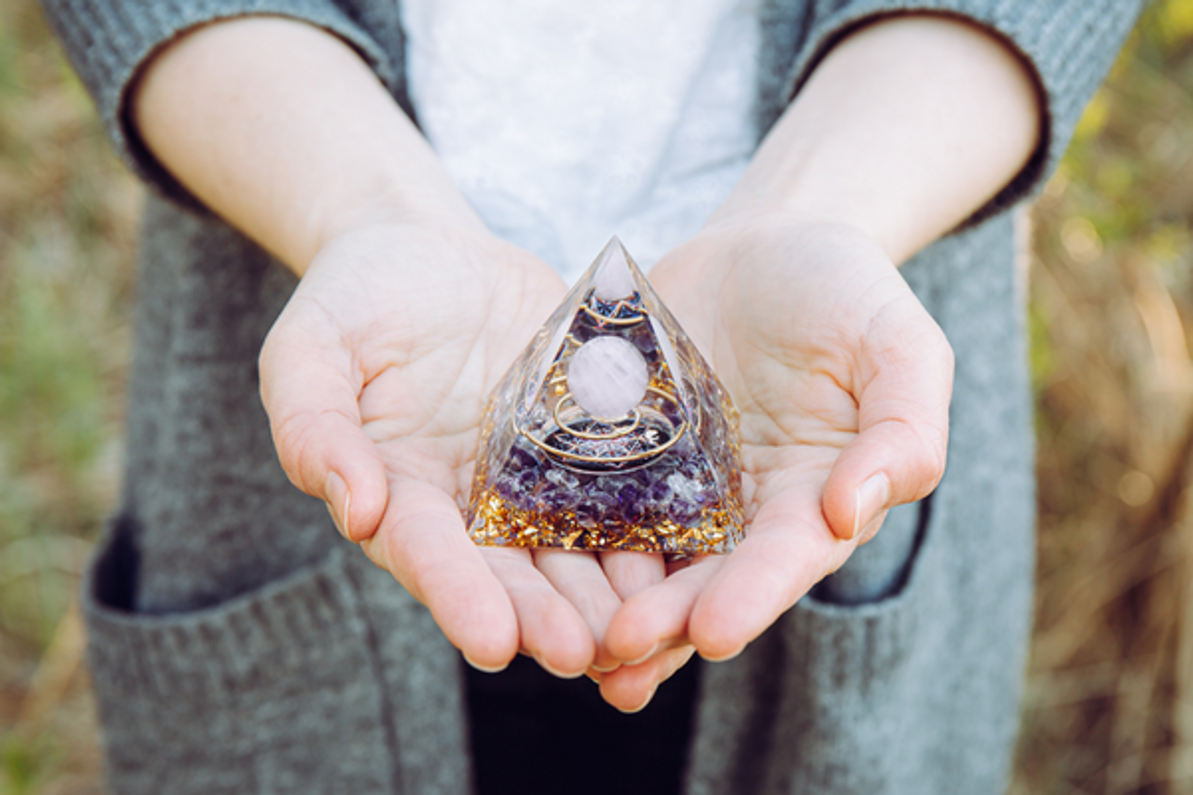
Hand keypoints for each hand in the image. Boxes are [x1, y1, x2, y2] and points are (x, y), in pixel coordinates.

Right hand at [260, 218, 632, 674]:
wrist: (432, 251)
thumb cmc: (358, 295)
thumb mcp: (311, 346)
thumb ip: (314, 423)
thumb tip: (356, 509)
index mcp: (400, 490)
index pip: (425, 551)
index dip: (456, 596)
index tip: (491, 644)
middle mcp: (470, 502)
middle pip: (507, 570)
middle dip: (542, 616)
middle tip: (581, 654)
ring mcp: (532, 476)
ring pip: (571, 548)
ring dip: (604, 595)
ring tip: (641, 631)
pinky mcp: (583, 443)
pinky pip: (619, 490)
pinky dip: (648, 527)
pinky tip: (683, 558)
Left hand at [594, 216, 953, 709]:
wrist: (762, 244)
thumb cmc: (843, 291)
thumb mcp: (899, 344)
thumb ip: (903, 427)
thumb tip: (852, 511)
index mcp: (813, 497)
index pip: (787, 557)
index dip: (754, 595)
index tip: (714, 633)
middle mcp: (742, 511)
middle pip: (705, 577)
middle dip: (666, 620)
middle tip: (618, 649)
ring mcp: (676, 487)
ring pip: (642, 559)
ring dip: (608, 605)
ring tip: (570, 649)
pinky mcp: (621, 454)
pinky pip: (589, 500)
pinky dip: (564, 538)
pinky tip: (526, 572)